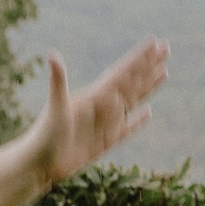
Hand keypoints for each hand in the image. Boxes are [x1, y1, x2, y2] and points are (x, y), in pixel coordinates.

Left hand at [20, 40, 167, 187]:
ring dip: (148, 87)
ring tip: (164, 72)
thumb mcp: (56, 106)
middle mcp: (102, 106)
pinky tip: (149, 112)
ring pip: (132, 100)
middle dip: (149, 65)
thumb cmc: (44, 135)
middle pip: (132, 81)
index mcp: (95, 95)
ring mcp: (105, 124)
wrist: (39, 164)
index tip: (155, 42)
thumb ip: (58, 80)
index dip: (139, 58)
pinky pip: (127, 129)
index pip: (123, 72)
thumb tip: (52, 54)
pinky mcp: (105, 142)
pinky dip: (138, 121)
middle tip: (166, 48)